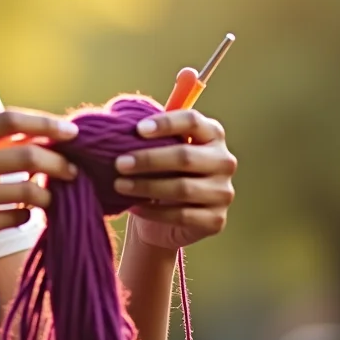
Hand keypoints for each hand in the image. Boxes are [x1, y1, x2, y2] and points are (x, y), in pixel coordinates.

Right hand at [0, 110, 78, 282]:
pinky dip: (28, 216)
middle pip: (26, 154)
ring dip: (48, 194)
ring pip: (29, 189)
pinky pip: (19, 217)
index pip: (8, 119)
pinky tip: (21, 216)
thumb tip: (44, 136)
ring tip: (50, 197)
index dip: (45, 123)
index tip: (72, 132)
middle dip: (59, 162)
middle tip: (72, 170)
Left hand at [114, 109, 236, 250]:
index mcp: (212, 134)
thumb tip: (116, 120)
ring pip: (183, 188)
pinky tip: (134, 206)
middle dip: (148, 159)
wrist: (169, 216)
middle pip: (186, 156)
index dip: (165, 123)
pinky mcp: (216, 220)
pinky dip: (153, 211)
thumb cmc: (160, 171)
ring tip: (120, 185)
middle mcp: (224, 161)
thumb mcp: (157, 148)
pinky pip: (181, 215)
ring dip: (146, 186)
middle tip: (119, 163)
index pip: (192, 121)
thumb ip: (146, 133)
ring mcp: (223, 192)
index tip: (138, 129)